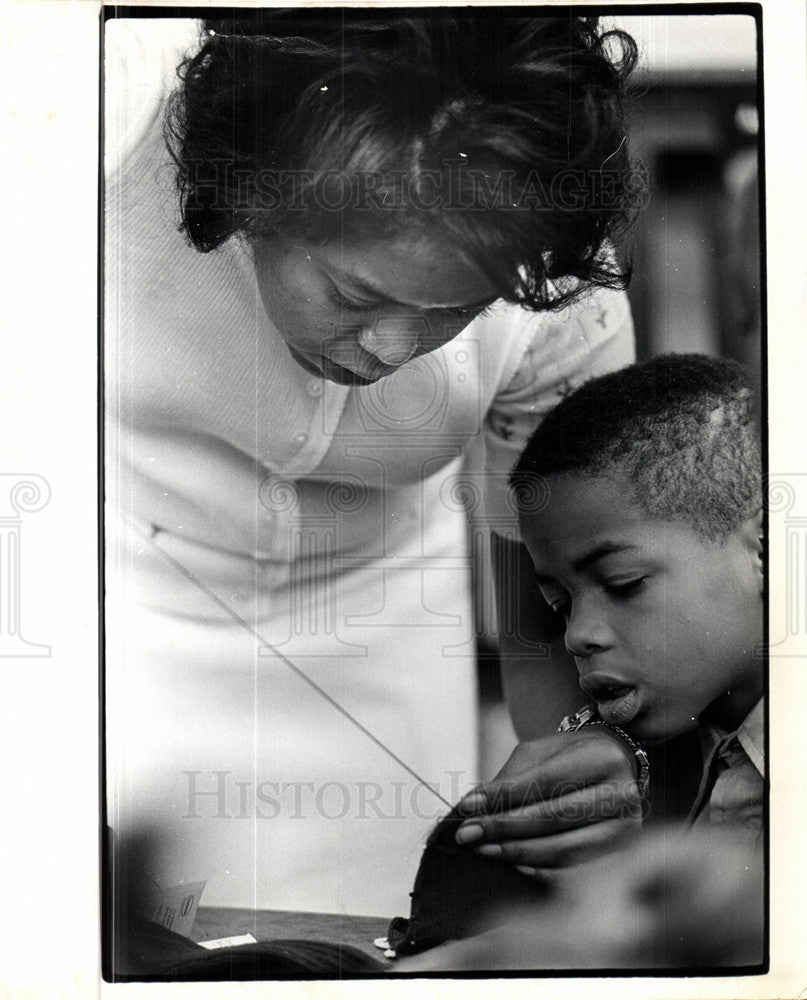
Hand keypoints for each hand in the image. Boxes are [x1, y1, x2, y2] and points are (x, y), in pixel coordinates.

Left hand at [454, 727, 644, 872]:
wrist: (614, 769)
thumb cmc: (571, 759)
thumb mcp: (542, 752)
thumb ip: (511, 778)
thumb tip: (473, 806)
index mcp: (603, 759)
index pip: (545, 781)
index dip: (504, 796)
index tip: (468, 807)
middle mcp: (622, 795)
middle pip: (554, 818)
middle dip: (504, 827)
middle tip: (468, 834)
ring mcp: (627, 830)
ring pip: (564, 849)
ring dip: (518, 852)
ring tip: (485, 849)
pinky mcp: (623, 857)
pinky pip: (575, 872)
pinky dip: (541, 871)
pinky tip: (515, 865)